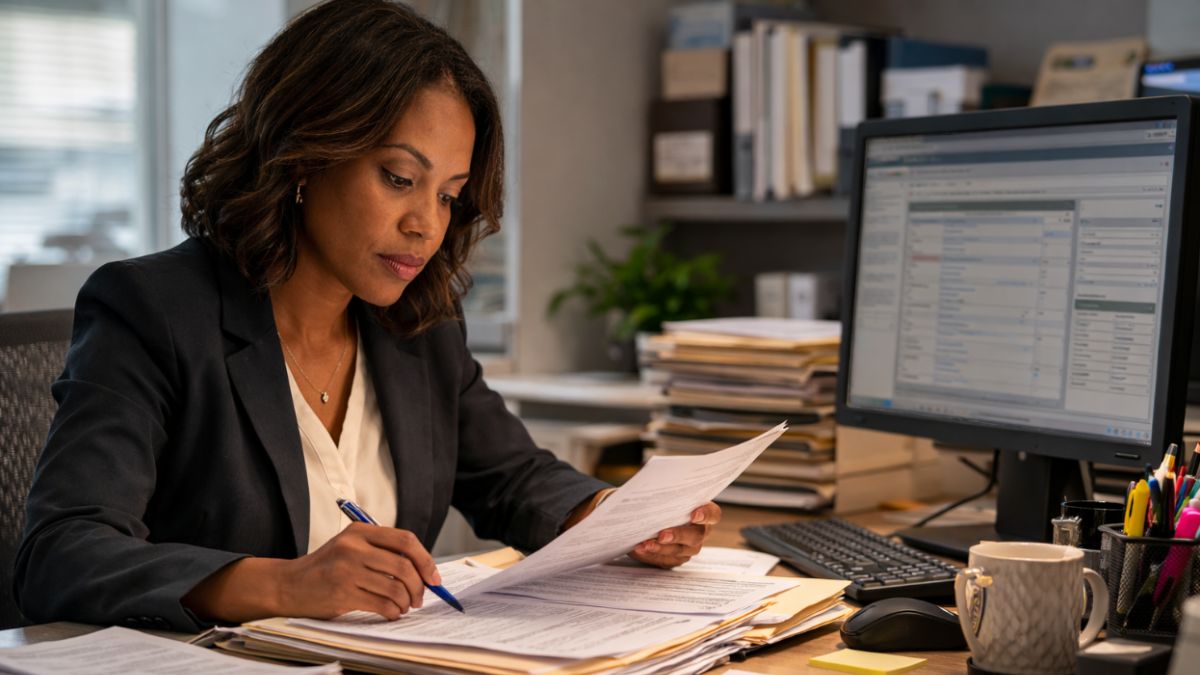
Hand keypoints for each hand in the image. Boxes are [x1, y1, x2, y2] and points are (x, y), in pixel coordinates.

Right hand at [277, 523, 439, 619]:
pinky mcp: (342, 593)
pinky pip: (382, 604)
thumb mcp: (350, 546)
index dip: (425, 559)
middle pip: (404, 565)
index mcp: (359, 531)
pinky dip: (393, 612)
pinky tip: (391, 613)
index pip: (405, 540)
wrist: (288, 584)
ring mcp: (347, 570)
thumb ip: (381, 550)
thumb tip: (423, 569)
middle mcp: (353, 547)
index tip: (433, 577)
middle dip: (419, 585)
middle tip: (420, 597)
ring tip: (404, 606)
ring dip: (407, 601)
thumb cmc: (326, 567)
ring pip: (395, 588)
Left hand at [629, 502, 720, 568]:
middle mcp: (700, 531)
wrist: (646, 518)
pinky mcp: (676, 559)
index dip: (706, 515)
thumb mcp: (664, 495)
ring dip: (661, 548)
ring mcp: (690, 548)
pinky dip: (651, 554)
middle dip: (678, 535)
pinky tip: (640, 549)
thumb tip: (655, 487)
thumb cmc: (661, 502)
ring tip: (645, 544)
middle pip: (696, 536)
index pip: (713, 514)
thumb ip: (666, 493)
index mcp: (704, 512)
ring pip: (680, 551)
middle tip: (662, 535)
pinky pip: (666, 560)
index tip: (694, 515)